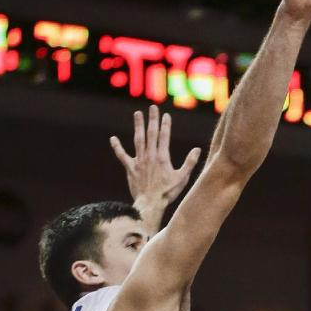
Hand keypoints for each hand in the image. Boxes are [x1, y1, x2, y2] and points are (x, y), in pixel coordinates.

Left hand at [110, 104, 201, 218]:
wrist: (150, 204)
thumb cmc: (167, 193)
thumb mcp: (182, 178)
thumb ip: (190, 163)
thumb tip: (197, 150)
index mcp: (162, 157)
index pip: (164, 136)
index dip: (165, 125)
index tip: (165, 115)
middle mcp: (150, 156)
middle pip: (151, 133)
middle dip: (152, 119)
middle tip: (152, 107)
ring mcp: (139, 161)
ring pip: (138, 139)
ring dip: (138, 126)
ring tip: (137, 114)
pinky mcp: (130, 168)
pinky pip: (122, 156)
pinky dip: (117, 147)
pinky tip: (113, 139)